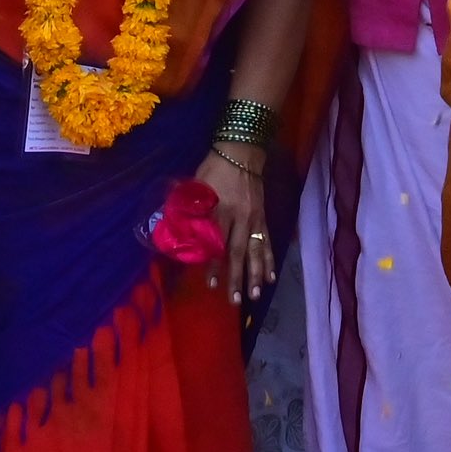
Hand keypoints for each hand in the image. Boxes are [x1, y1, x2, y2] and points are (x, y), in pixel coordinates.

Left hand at [197, 150, 277, 305]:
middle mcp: (241, 217)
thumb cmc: (214, 168)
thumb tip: (179, 232)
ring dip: (256, 274)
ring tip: (256, 295)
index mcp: (221, 209)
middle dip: (237, 277)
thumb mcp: (197, 186)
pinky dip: (269, 260)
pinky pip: (267, 242)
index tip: (211, 284)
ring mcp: (255, 219)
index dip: (214, 264)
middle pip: (238, 252)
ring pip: (256, 251)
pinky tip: (272, 276)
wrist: (241, 151)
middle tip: (235, 300)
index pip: (217, 242)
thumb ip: (191, 209)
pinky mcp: (263, 217)